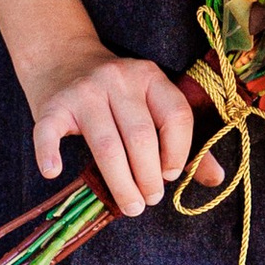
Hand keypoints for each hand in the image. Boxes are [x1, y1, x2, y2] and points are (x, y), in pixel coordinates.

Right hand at [26, 41, 200, 216]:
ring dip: (120, 183)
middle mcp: (118, 78)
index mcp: (150, 76)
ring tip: (129, 205)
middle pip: (141, 136)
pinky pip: (49, 132)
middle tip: (148, 201)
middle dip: (148, 177)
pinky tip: (54, 172)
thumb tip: (216, 179)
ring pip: (107, 145)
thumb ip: (181, 141)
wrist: (62, 59)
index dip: (179, 150)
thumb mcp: (150, 105)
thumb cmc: (114, 95)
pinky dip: (49, 154)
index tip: (171, 175)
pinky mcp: (53, 104)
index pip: (175, 114)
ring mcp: (84, 91)